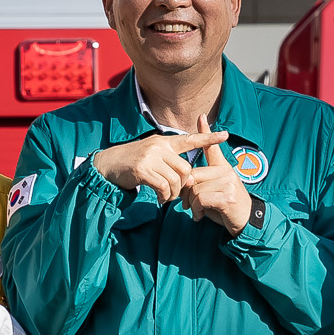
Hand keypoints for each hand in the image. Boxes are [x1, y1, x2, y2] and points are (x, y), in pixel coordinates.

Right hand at [92, 125, 222, 202]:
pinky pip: (163, 186)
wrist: (107, 165)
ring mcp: (150, 157)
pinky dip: (164, 196)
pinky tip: (160, 199)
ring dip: (173, 193)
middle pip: (185, 168)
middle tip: (175, 193)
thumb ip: (169, 162)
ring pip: (175, 179)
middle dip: (184, 185)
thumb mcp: (151, 155)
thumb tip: (188, 179)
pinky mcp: (143, 169)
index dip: (208, 138)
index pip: (190, 139)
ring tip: (166, 197)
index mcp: (164, 142)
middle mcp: (159, 146)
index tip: (226, 135)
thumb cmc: (131, 163)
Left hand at [174, 114, 252, 233]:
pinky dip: (196, 210)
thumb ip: (202, 182)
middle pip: (194, 175)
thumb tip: (186, 180)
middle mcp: (226, 172)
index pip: (212, 148)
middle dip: (186, 193)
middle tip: (187, 205)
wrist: (246, 222)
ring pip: (195, 189)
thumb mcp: (215, 191)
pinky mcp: (227, 197)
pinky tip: (200, 216)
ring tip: (196, 212)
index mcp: (223, 168)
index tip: (201, 117)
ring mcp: (228, 183)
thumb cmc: (227, 207)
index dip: (206, 132)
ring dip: (191, 204)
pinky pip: (201, 199)